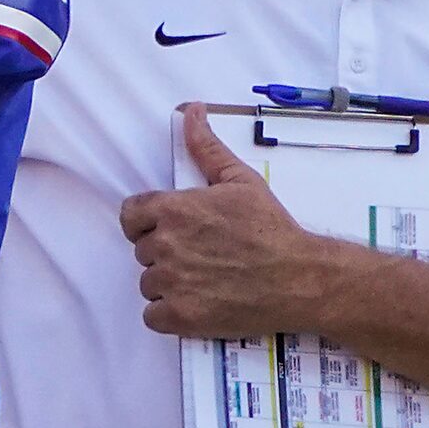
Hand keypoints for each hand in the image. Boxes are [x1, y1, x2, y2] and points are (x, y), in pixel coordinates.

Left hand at [119, 105, 325, 337]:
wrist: (298, 277)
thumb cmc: (271, 228)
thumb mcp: (240, 180)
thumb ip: (206, 148)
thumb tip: (191, 111)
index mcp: (173, 209)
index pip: (130, 215)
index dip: (148, 222)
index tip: (171, 229)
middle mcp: (165, 245)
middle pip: (143, 250)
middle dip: (166, 252)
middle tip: (202, 255)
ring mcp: (170, 283)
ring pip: (148, 283)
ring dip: (169, 284)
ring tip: (205, 279)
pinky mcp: (179, 316)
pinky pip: (152, 316)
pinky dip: (170, 313)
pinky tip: (198, 303)